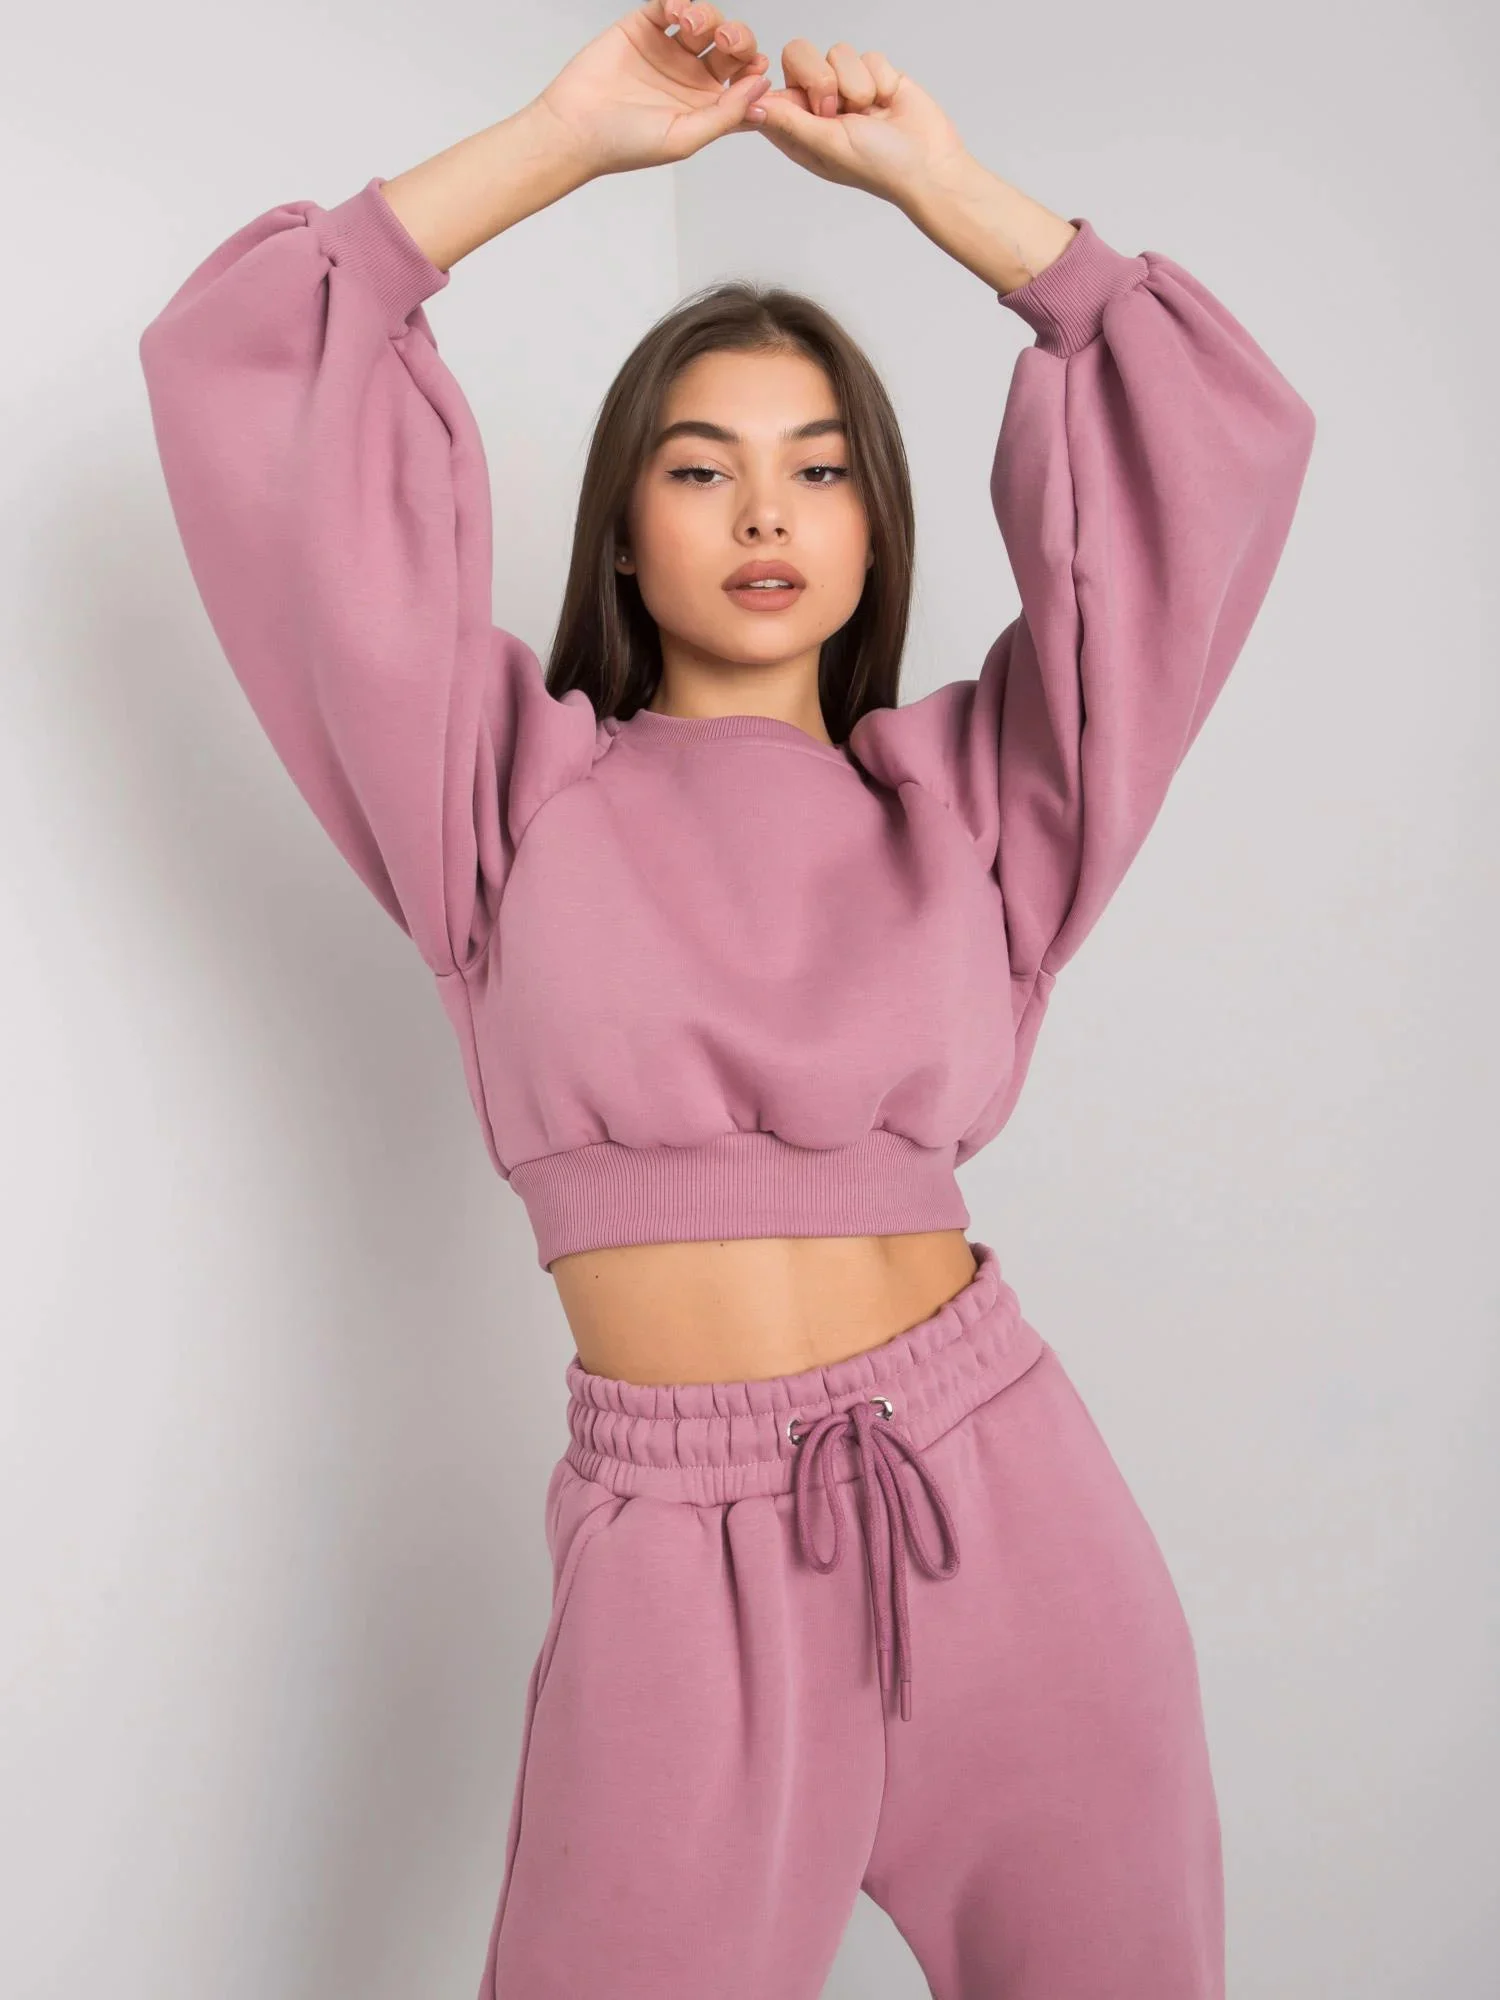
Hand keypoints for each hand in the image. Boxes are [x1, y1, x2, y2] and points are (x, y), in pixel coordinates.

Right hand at [533, 0, 772, 176]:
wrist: (576, 127)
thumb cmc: (626, 144)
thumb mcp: (686, 137)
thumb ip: (727, 114)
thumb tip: (762, 88)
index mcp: (706, 106)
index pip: (744, 83)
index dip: (755, 71)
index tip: (756, 67)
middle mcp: (691, 77)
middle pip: (732, 48)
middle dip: (738, 38)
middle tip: (727, 42)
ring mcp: (669, 50)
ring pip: (707, 22)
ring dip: (709, 17)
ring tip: (692, 24)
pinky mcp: (644, 27)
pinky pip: (671, 4)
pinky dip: (680, 0)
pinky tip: (677, 11)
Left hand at [754, 41, 969, 209]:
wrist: (929, 162)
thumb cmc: (879, 166)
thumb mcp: (826, 145)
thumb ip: (788, 121)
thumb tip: (749, 107)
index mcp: (798, 129)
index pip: (771, 88)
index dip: (782, 85)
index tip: (794, 99)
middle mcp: (818, 105)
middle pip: (798, 55)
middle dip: (821, 78)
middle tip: (837, 110)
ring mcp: (846, 88)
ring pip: (837, 52)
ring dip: (857, 84)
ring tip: (870, 112)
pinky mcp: (873, 74)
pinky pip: (867, 54)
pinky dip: (880, 79)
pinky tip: (887, 103)